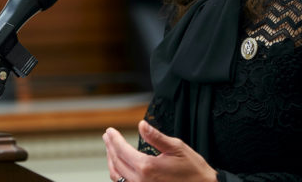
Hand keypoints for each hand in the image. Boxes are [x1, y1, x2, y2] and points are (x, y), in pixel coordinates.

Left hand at [102, 120, 216, 181]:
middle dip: (110, 147)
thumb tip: (141, 125)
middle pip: (116, 162)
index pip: (122, 150)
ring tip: (110, 148)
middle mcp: (141, 181)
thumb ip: (156, 137)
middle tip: (107, 136)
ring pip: (117, 175)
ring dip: (112, 160)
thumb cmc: (194, 171)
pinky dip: (118, 173)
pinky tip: (120, 165)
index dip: (114, 139)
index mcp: (147, 168)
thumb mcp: (177, 148)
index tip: (109, 131)